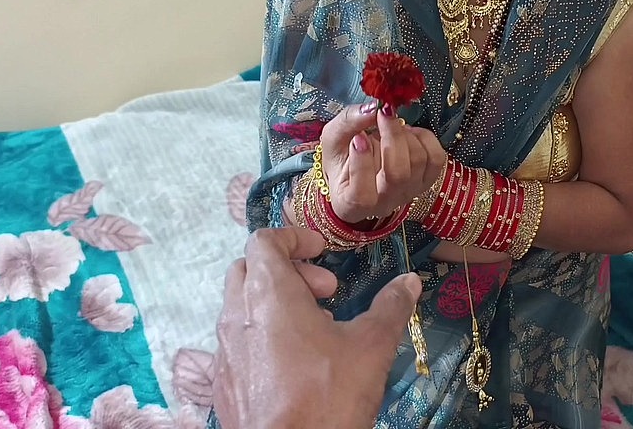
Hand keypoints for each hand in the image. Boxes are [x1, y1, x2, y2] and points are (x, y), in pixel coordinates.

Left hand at [212, 227, 422, 428]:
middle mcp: (237, 315)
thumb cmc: (326, 395)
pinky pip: (238, 343)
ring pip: (240, 306)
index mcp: (268, 295)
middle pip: (248, 269)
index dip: (295, 238)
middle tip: (324, 292)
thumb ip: (390, 307)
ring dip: (275, 304)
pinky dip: (263, 336)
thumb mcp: (371, 347)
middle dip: (287, 270)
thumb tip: (408, 281)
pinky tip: (296, 364)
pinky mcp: (224, 383)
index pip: (264, 241)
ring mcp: (226, 351)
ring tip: (316, 330)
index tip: (324, 252)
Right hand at [319, 102, 445, 223]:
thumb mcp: (333, 139)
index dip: (362, 165)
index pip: (362, 196)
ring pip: (418, 162)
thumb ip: (348, 123)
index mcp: (351, 203)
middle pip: (398, 174)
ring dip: (405, 134)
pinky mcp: (426, 181)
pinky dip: (424, 137)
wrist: (357, 170)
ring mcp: (408, 193)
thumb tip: (371, 108)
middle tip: (383, 114)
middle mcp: (384, 204)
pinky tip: (408, 132)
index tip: (358, 138)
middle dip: (392, 137)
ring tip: (390, 125)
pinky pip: (436, 158)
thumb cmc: (341, 159)